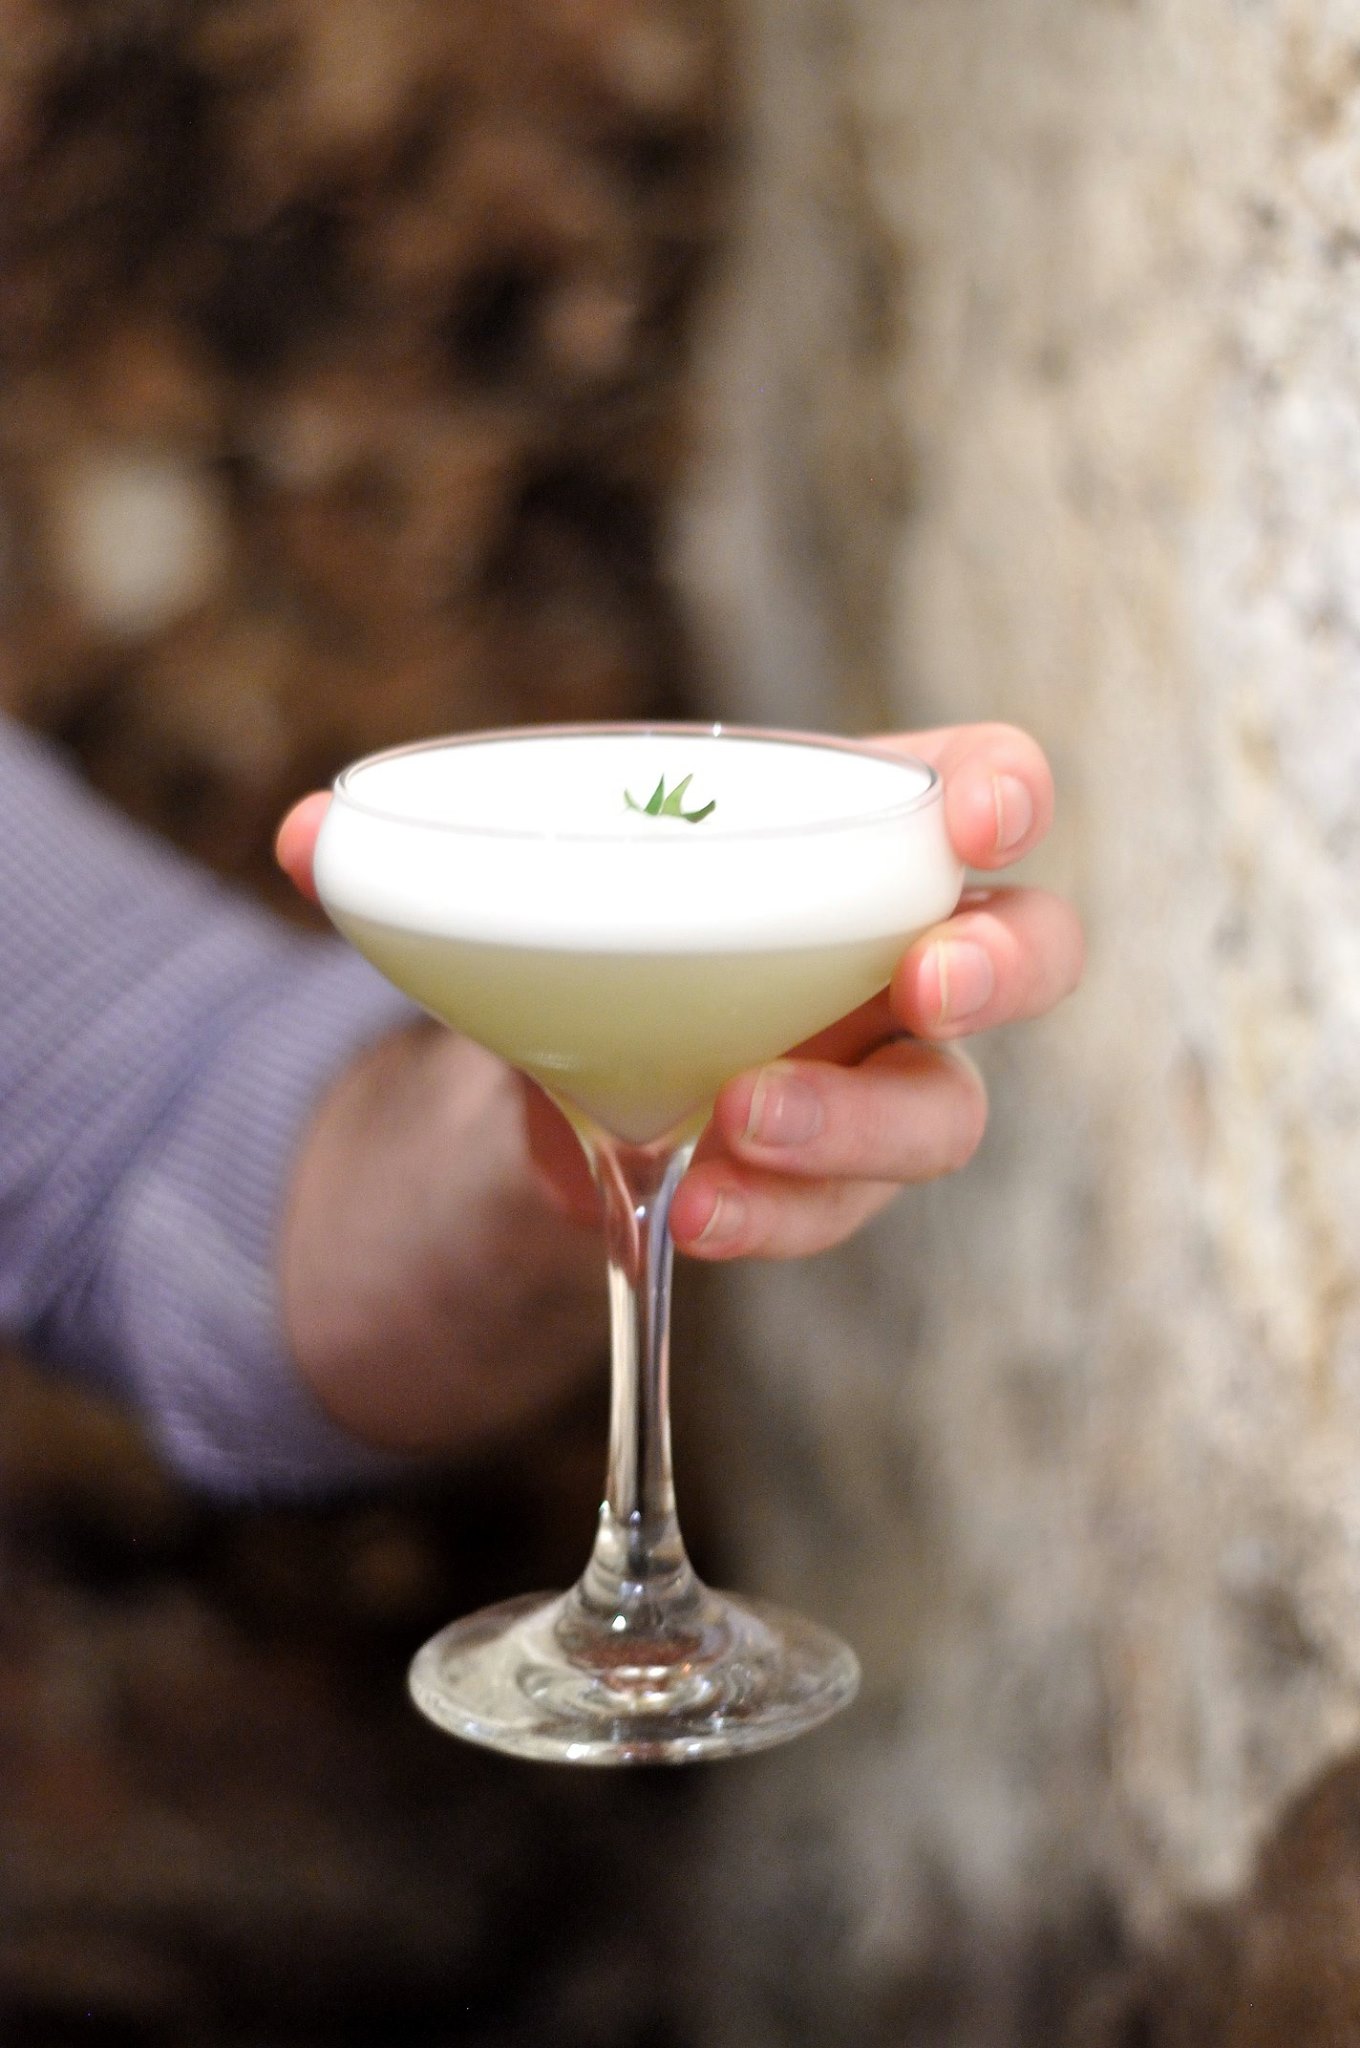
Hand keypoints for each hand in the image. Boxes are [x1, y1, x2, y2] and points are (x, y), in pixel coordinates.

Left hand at [277, 723, 1081, 1280]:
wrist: (565, 1074)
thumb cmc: (589, 934)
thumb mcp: (530, 885)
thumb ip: (423, 862)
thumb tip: (305, 836)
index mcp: (851, 834)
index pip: (978, 786)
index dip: (1003, 791)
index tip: (972, 812)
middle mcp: (900, 956)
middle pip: (1028, 950)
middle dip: (998, 966)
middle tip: (926, 985)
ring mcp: (879, 1079)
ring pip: (943, 1111)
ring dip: (855, 1123)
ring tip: (739, 1123)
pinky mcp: (827, 1184)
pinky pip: (834, 1208)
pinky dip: (770, 1214)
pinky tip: (690, 1210)